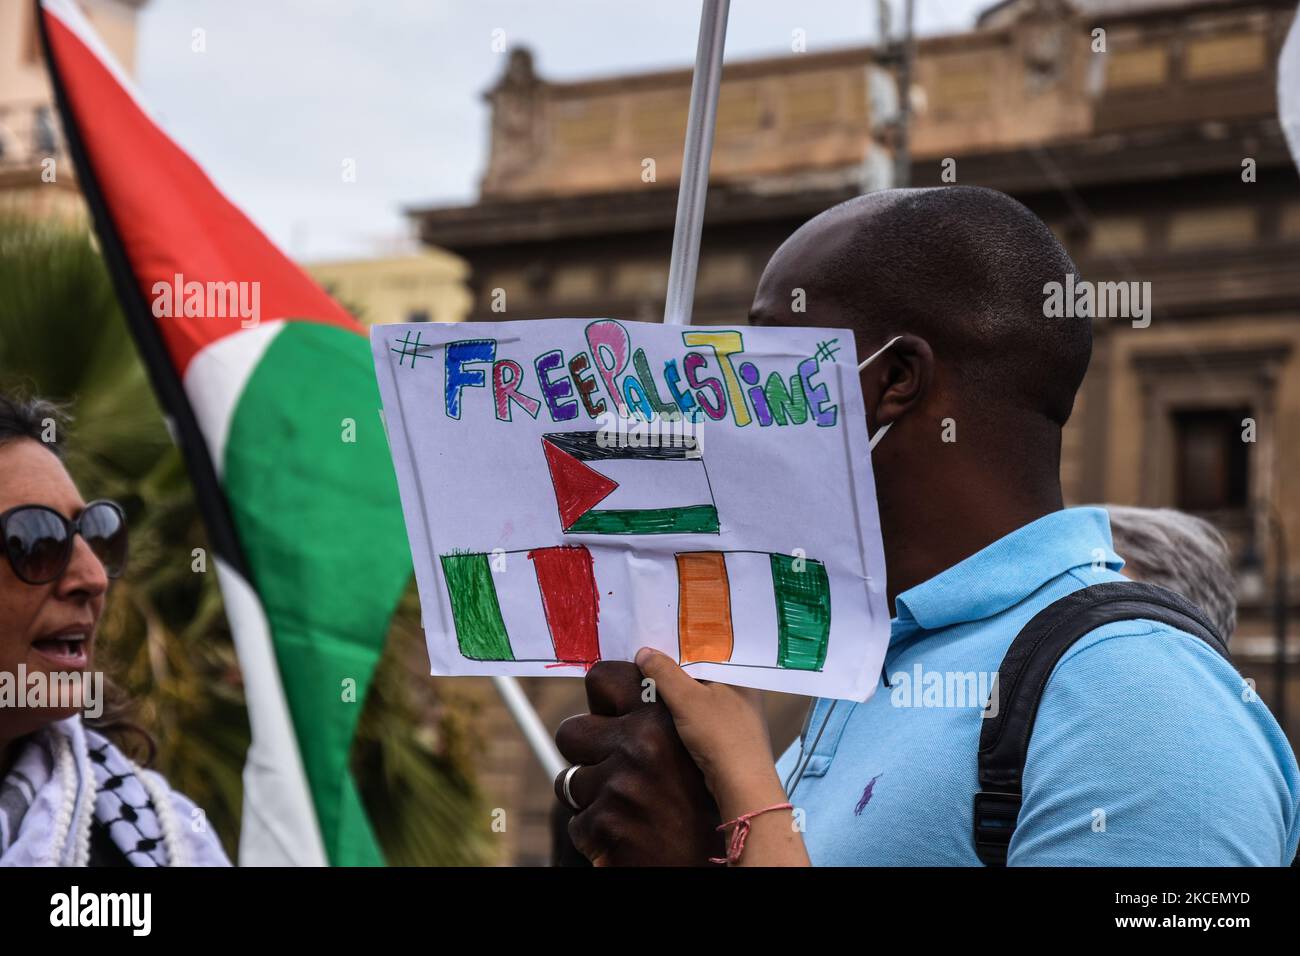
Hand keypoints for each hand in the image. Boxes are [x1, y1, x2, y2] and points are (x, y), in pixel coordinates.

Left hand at [553, 661, 723, 865]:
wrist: (715, 864)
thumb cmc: (707, 799)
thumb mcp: (700, 741)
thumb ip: (668, 703)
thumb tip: (637, 662)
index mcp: (663, 715)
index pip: (602, 677)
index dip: (602, 699)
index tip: (611, 714)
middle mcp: (641, 744)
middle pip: (571, 731)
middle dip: (587, 754)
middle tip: (615, 768)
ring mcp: (622, 786)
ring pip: (569, 780)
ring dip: (593, 796)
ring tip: (629, 805)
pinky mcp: (606, 825)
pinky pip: (577, 821)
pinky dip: (597, 832)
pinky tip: (626, 832)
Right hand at [635, 648, 808, 865]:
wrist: (741, 785)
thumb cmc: (718, 733)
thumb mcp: (687, 698)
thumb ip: (664, 672)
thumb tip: (643, 650)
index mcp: (741, 673)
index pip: (710, 650)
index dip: (683, 644)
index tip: (658, 639)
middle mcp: (744, 690)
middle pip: (705, 672)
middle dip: (679, 667)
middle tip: (649, 657)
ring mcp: (739, 714)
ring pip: (704, 694)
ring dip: (681, 691)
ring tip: (653, 679)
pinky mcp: (732, 735)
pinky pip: (704, 713)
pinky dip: (687, 710)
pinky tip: (669, 709)